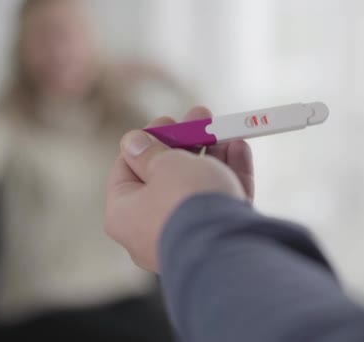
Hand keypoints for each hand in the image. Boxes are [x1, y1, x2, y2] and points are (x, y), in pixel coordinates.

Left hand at [105, 106, 253, 271]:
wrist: (228, 243)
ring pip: (198, 187)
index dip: (148, 140)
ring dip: (213, 154)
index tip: (167, 120)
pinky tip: (239, 147)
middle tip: (201, 115)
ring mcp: (186, 235)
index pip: (127, 169)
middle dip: (187, 142)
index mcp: (124, 214)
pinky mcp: (217, 237)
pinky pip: (220, 201)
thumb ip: (150, 151)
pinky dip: (230, 174)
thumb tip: (132, 142)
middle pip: (166, 176)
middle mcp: (151, 229)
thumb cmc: (185, 201)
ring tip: (226, 129)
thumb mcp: (164, 165)